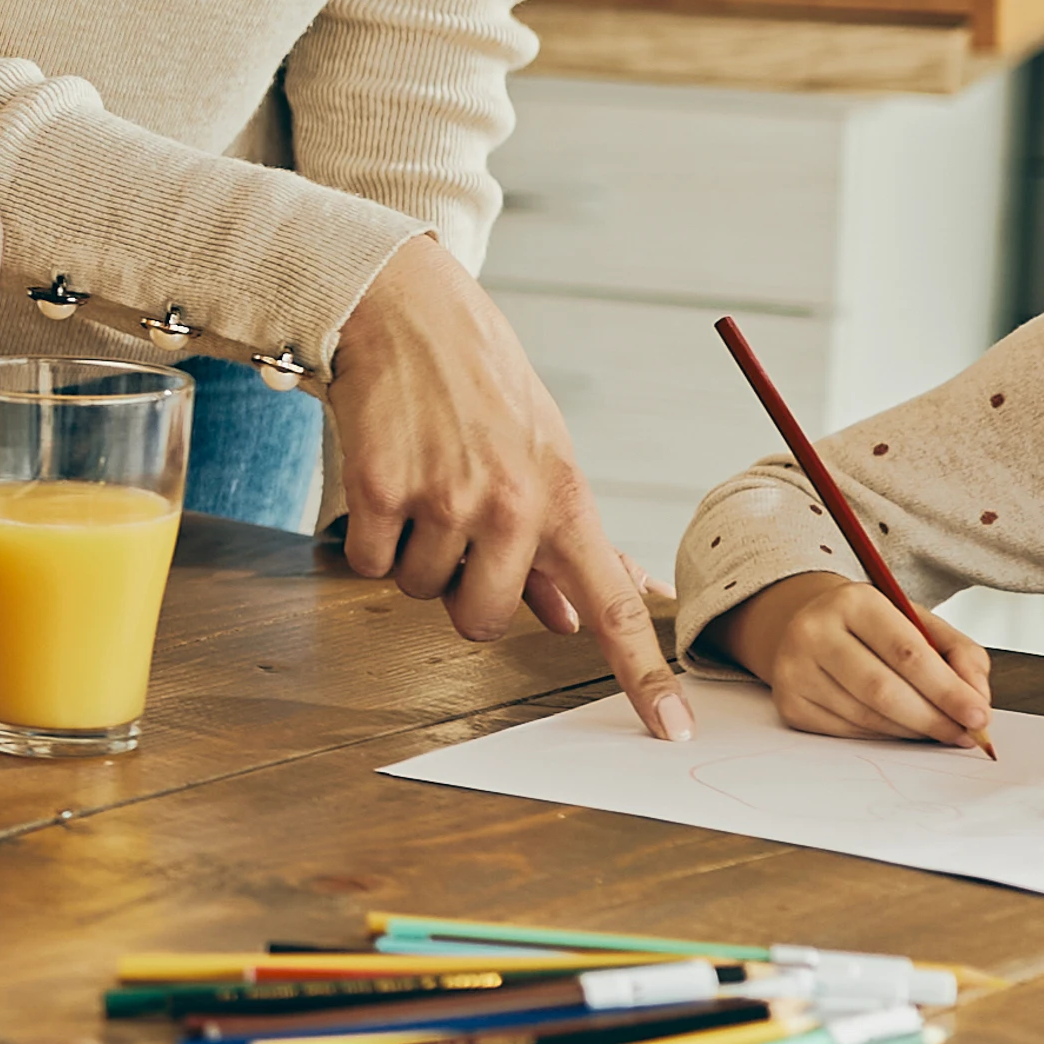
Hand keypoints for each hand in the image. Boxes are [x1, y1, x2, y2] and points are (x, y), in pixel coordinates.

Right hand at [319, 236, 694, 735]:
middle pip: (483, 621)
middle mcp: (513, 505)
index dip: (644, 674)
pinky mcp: (381, 491)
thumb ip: (562, 540)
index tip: (672, 731)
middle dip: (462, 591)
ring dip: (413, 552)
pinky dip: (370, 535)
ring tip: (422, 480)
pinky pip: (371, 564)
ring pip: (420, 591)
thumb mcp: (543, 453)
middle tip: (455, 526)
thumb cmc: (483, 386)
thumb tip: (574, 618)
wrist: (407, 311)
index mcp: (563, 498)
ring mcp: (446, 499)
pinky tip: (385, 476)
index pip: (614, 604)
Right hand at [710, 571, 996, 752]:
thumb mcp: (918, 623)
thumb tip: (976, 699)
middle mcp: (815, 631)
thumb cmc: (873, 628)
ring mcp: (795, 669)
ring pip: (867, 717)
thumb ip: (959, 654)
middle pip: (883, 690)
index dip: (948, 689)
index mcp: (853, 601)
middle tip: (965, 734)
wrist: (806, 626)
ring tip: (939, 730)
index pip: (907, 653)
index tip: (978, 714)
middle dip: (934, 718)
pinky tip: (901, 728)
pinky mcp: (789, 703)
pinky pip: (848, 732)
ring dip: (912, 731)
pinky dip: (884, 736)